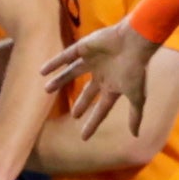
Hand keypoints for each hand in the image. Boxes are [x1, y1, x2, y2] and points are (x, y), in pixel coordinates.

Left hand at [43, 20, 162, 133]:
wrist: (134, 42)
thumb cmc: (136, 70)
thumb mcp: (136, 96)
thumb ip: (135, 115)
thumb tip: (135, 135)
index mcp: (113, 86)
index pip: (101, 108)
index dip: (93, 122)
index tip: (84, 137)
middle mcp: (102, 74)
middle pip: (87, 92)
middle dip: (81, 103)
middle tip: (73, 114)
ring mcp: (92, 60)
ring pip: (72, 72)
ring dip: (60, 81)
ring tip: (46, 89)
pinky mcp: (84, 48)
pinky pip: (66, 56)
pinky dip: (54, 63)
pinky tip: (42, 71)